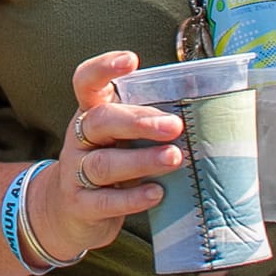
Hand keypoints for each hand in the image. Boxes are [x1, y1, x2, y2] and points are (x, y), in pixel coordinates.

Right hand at [21, 51, 183, 266]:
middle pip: (100, 121)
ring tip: (174, 158)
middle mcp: (78, 139)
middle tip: (174, 126)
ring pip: (104, 163)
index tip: (131, 60)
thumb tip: (205, 115)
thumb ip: (148, 126)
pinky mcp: (80, 206)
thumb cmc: (111, 167)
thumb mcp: (121, 140)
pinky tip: (157, 193)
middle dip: (138, 121)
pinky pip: (105, 201)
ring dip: (142, 160)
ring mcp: (75, 173)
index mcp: (90, 114)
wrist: (70, 215)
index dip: (103, 68)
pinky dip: (132, 197)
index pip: (86, 83)